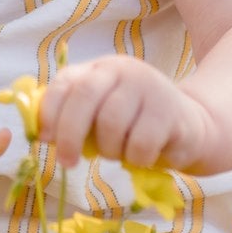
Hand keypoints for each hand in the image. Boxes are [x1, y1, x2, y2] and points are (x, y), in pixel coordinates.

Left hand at [37, 56, 212, 172]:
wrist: (191, 127)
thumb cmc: (135, 124)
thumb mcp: (102, 114)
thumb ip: (74, 117)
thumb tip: (41, 134)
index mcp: (100, 69)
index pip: (65, 82)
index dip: (49, 111)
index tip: (45, 139)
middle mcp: (123, 70)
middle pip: (85, 98)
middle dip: (70, 135)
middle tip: (68, 163)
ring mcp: (149, 87)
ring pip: (111, 125)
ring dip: (110, 150)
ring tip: (120, 152)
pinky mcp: (170, 111)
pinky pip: (140, 144)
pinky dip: (136, 159)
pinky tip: (144, 156)